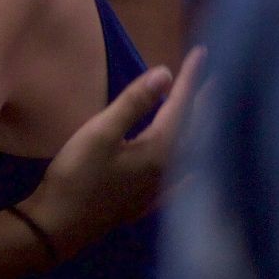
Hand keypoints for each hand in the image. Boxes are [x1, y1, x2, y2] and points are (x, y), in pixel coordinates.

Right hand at [20, 48, 204, 257]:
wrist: (58, 227)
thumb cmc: (76, 175)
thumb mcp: (100, 133)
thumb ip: (133, 103)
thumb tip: (165, 73)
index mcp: (158, 149)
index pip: (180, 106)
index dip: (190, 78)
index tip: (202, 52)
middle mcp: (167, 170)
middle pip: (194, 131)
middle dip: (207, 103)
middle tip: (220, 81)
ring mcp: (159, 190)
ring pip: (191, 156)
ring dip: (203, 132)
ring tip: (211, 116)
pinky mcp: (146, 205)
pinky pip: (180, 185)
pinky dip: (193, 173)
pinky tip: (197, 174)